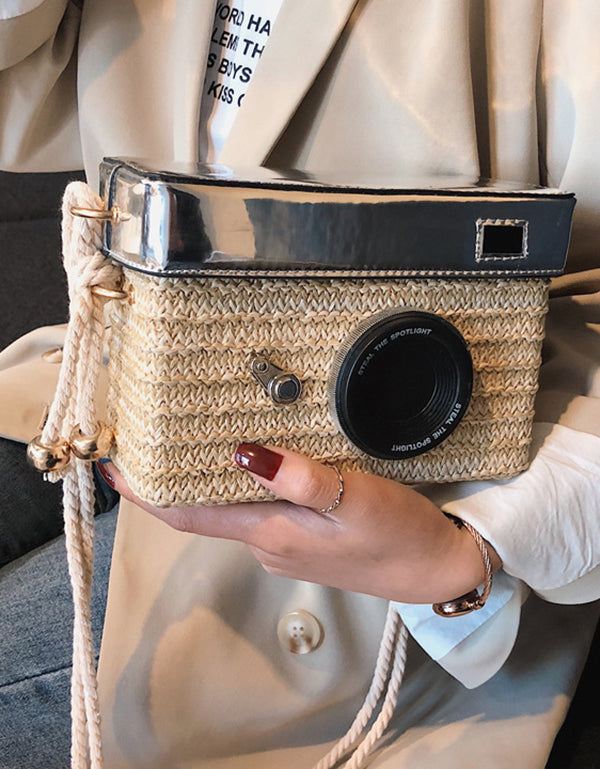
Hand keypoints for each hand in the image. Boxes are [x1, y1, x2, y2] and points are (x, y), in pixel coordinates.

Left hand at [97, 445, 500, 604]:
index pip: (190, 515)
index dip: (146, 493)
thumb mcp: (353, 499)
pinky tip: (249, 456)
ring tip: (191, 432)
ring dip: (206, 477)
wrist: (432, 569)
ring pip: (230, 507)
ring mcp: (283, 543)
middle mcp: (267, 542)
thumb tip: (243, 454)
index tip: (112, 464)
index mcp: (271, 532)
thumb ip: (299, 479)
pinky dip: (240, 484)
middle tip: (148, 431)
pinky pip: (256, 509)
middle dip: (170, 476)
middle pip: (203, 508)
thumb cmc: (396, 533)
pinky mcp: (301, 538)